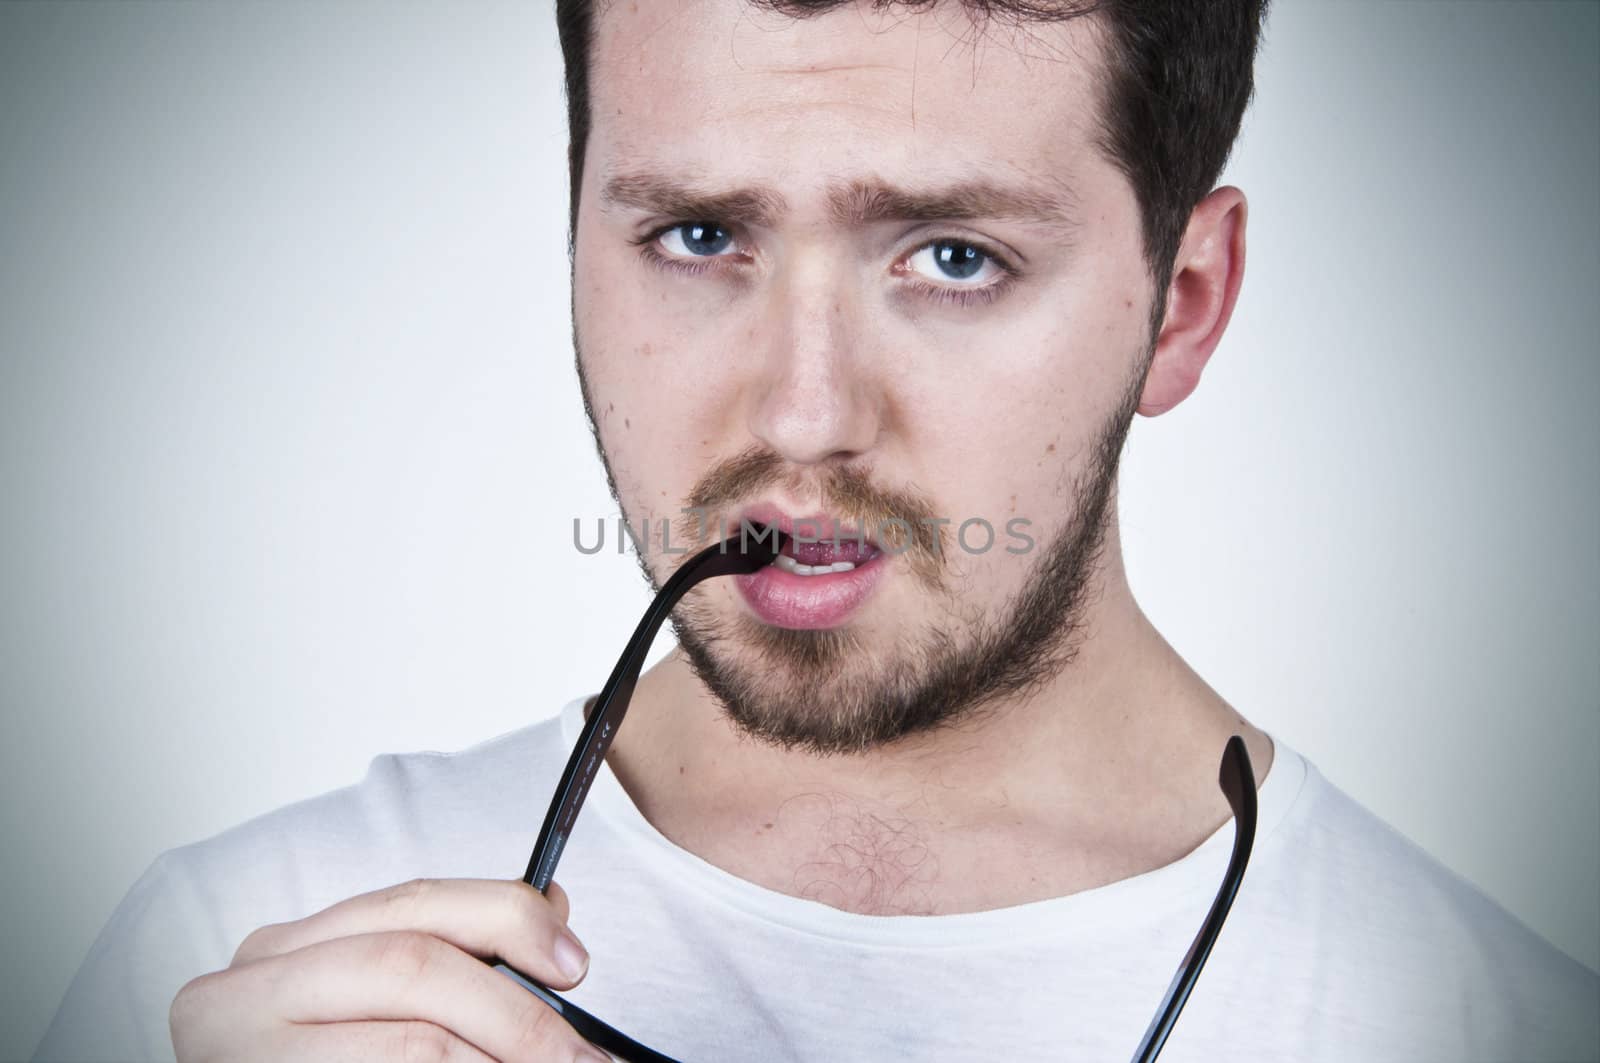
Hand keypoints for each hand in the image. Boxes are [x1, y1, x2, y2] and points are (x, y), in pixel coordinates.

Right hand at [170, 877, 610, 1060]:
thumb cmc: (309, 1061)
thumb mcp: (360, 1001)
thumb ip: (443, 953)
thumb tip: (552, 915)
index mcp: (283, 950)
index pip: (414, 902)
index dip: (508, 919)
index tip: (574, 962)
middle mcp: (248, 990)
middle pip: (415, 964)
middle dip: (516, 1009)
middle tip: (581, 1055)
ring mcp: (248, 1051)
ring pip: (416, 1040)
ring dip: (500, 1057)